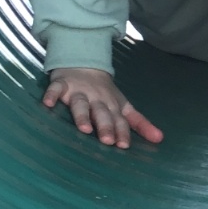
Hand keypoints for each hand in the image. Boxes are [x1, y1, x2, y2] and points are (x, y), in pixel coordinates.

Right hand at [42, 67, 163, 147]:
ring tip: (84, 129)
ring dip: (82, 115)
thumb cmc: (104, 93)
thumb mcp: (124, 106)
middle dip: (106, 126)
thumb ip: (140, 123)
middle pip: (102, 113)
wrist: (84, 62)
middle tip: (108, 141)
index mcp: (112, 105)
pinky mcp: (62, 84)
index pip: (120, 120)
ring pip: (80, 104)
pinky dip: (51, 95)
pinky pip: (55, 89)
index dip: (122, 132)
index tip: (124, 146)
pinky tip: (47, 104)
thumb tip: (160, 139)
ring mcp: (78, 91)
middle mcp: (96, 99)